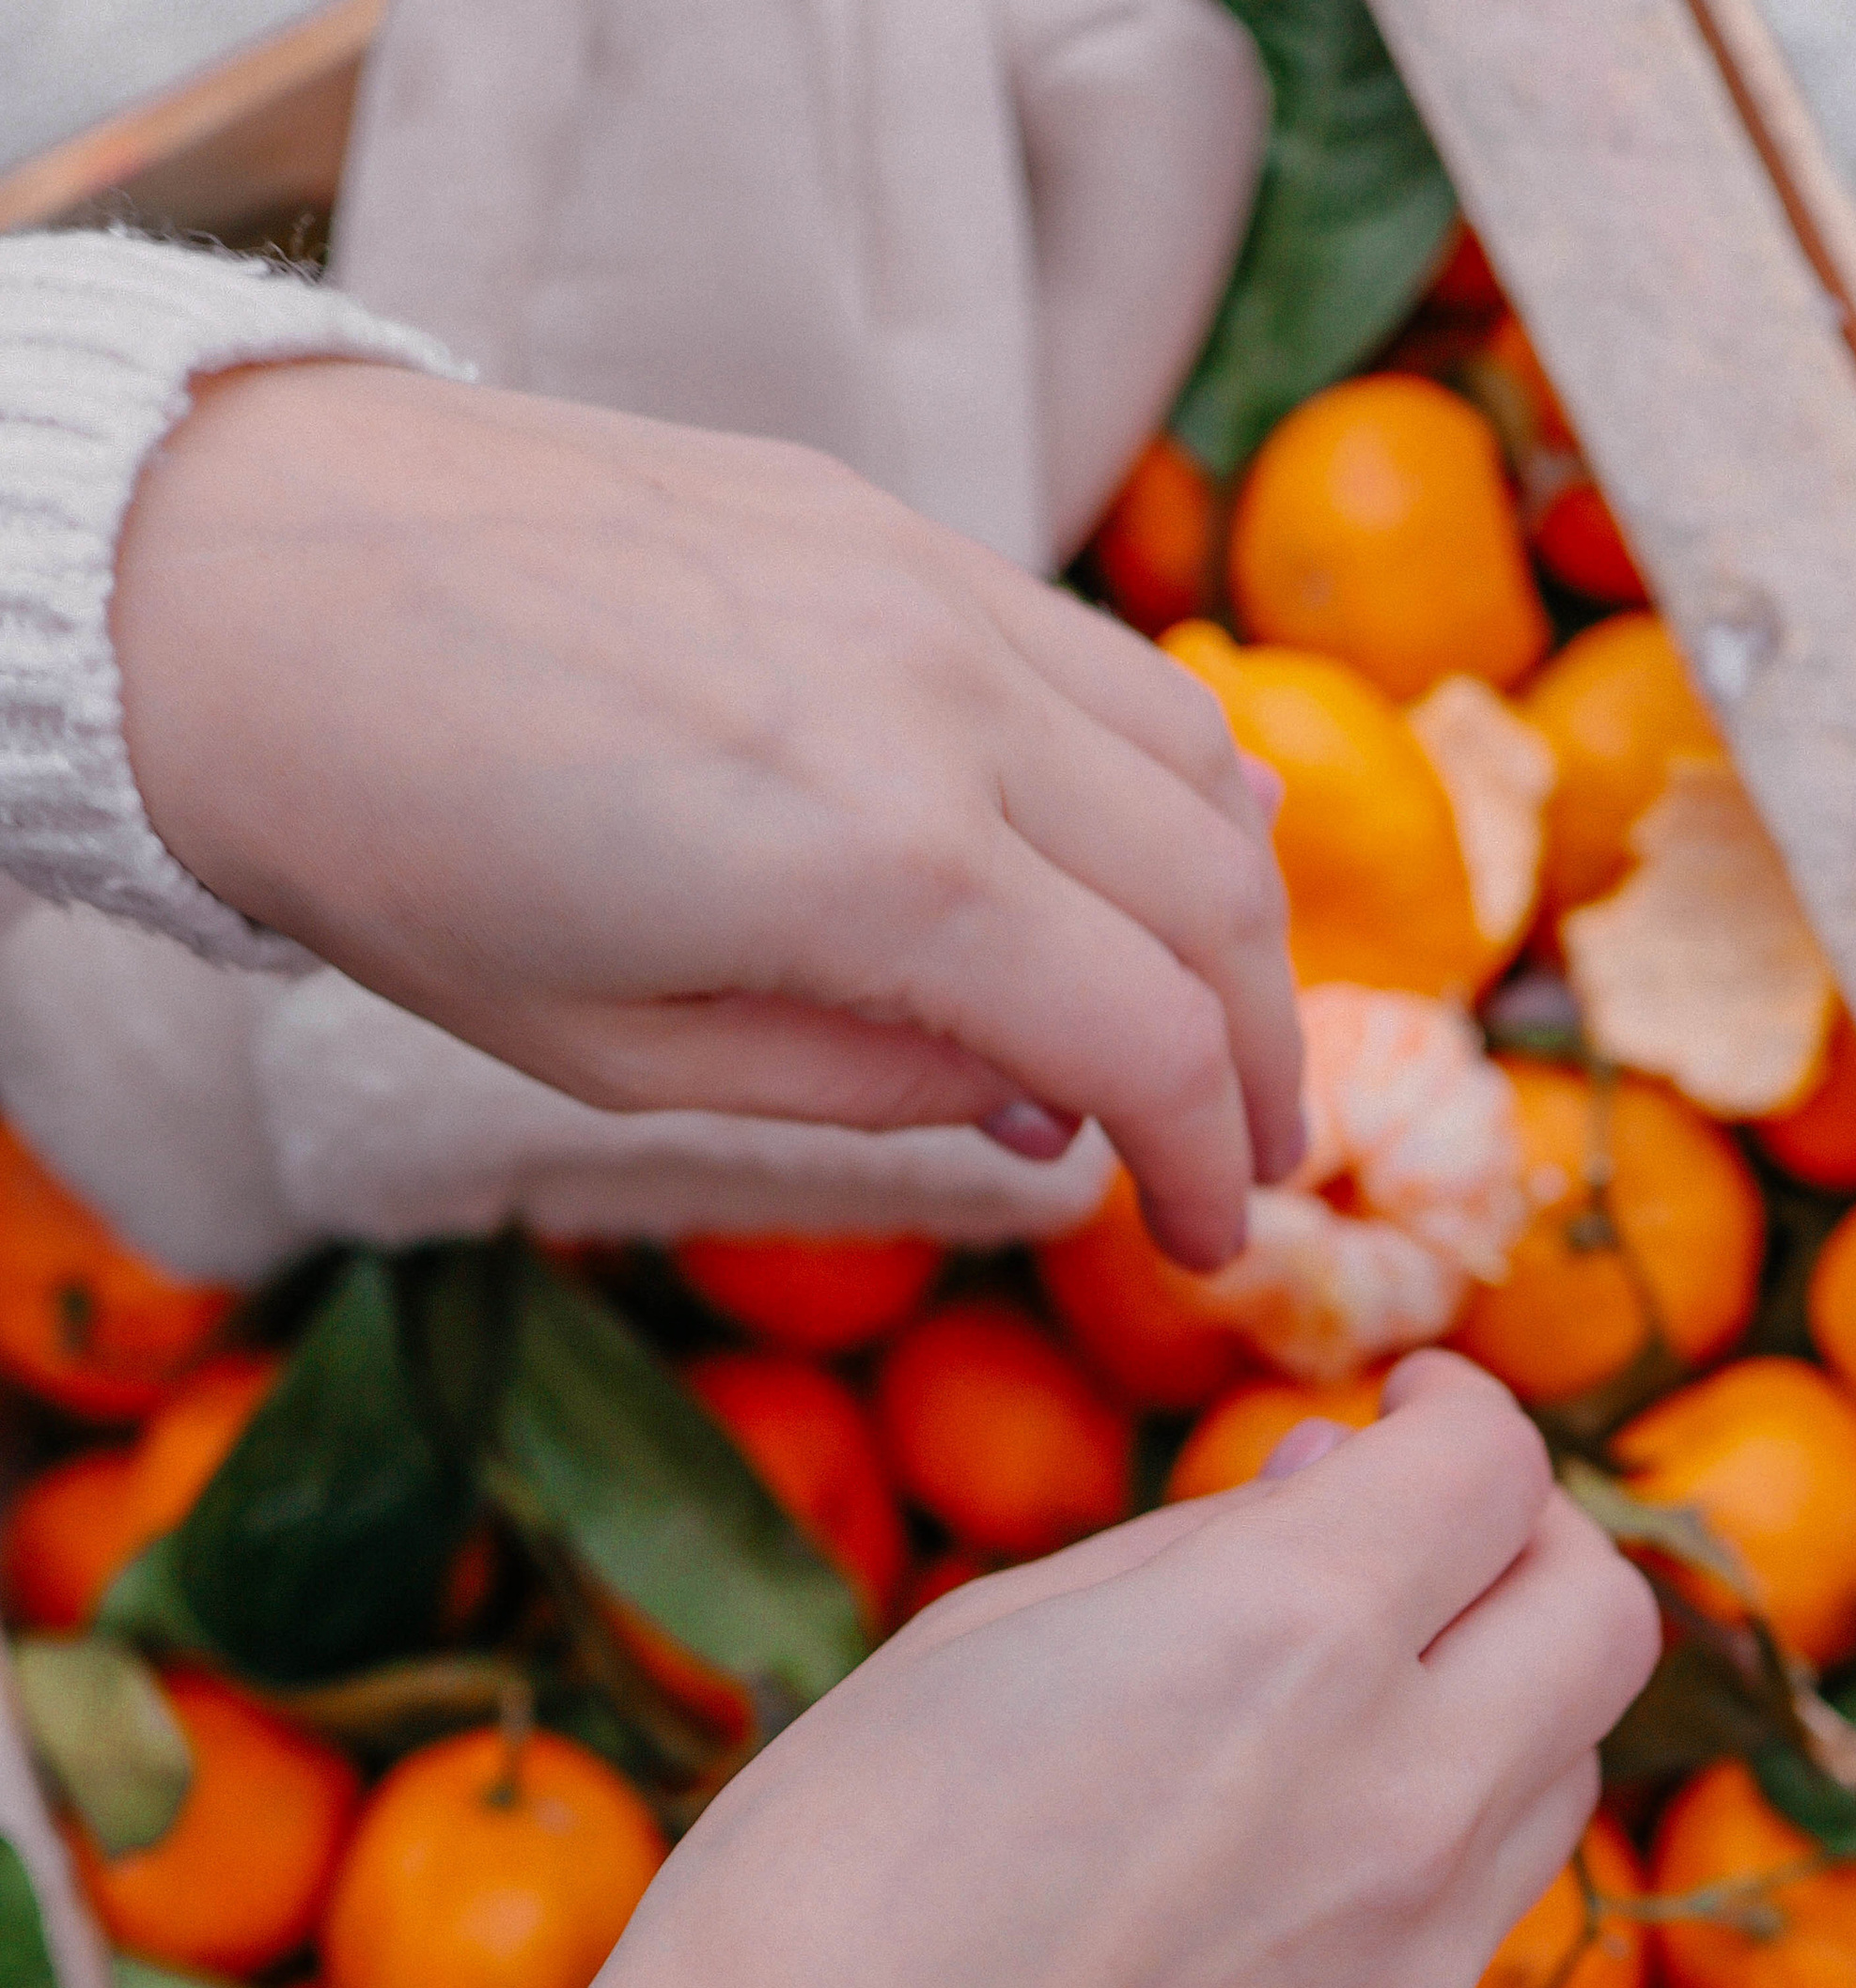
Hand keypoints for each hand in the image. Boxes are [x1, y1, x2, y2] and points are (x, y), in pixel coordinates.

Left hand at [110, 361, 1297, 1262]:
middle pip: (1213, 896)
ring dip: (1231, 912)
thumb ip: (867, 1087)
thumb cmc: (400, 850)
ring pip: (1189, 756)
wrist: (240, 581)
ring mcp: (921, 583)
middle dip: (1261, 1055)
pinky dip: (1151, 779)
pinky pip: (1089, 658)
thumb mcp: (624, 1059)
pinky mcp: (877, 519)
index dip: (1207, 1165)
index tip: (1208, 1246)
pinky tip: (1119, 860)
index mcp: (875, 864)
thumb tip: (1039, 1108)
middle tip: (1242, 1160)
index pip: (1150, 1037)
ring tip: (1201, 1021)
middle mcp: (940, 701)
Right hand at [433, 1353, 1658, 1987]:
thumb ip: (1204, 1547)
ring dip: (1495, 1698)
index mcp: (1290, 1637)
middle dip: (1532, 1541)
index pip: (1499, 1468)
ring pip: (1562, 1774)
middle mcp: (1402, 1797)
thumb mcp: (988, 1639)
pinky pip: (1469, 1919)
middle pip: (1604, 1616)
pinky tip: (1270, 1867)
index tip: (1410, 1414)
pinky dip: (1420, 1850)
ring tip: (1340, 1700)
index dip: (1461, 1413)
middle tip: (1424, 1536)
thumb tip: (1343, 1481)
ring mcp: (1414, 1962)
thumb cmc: (824, 1880)